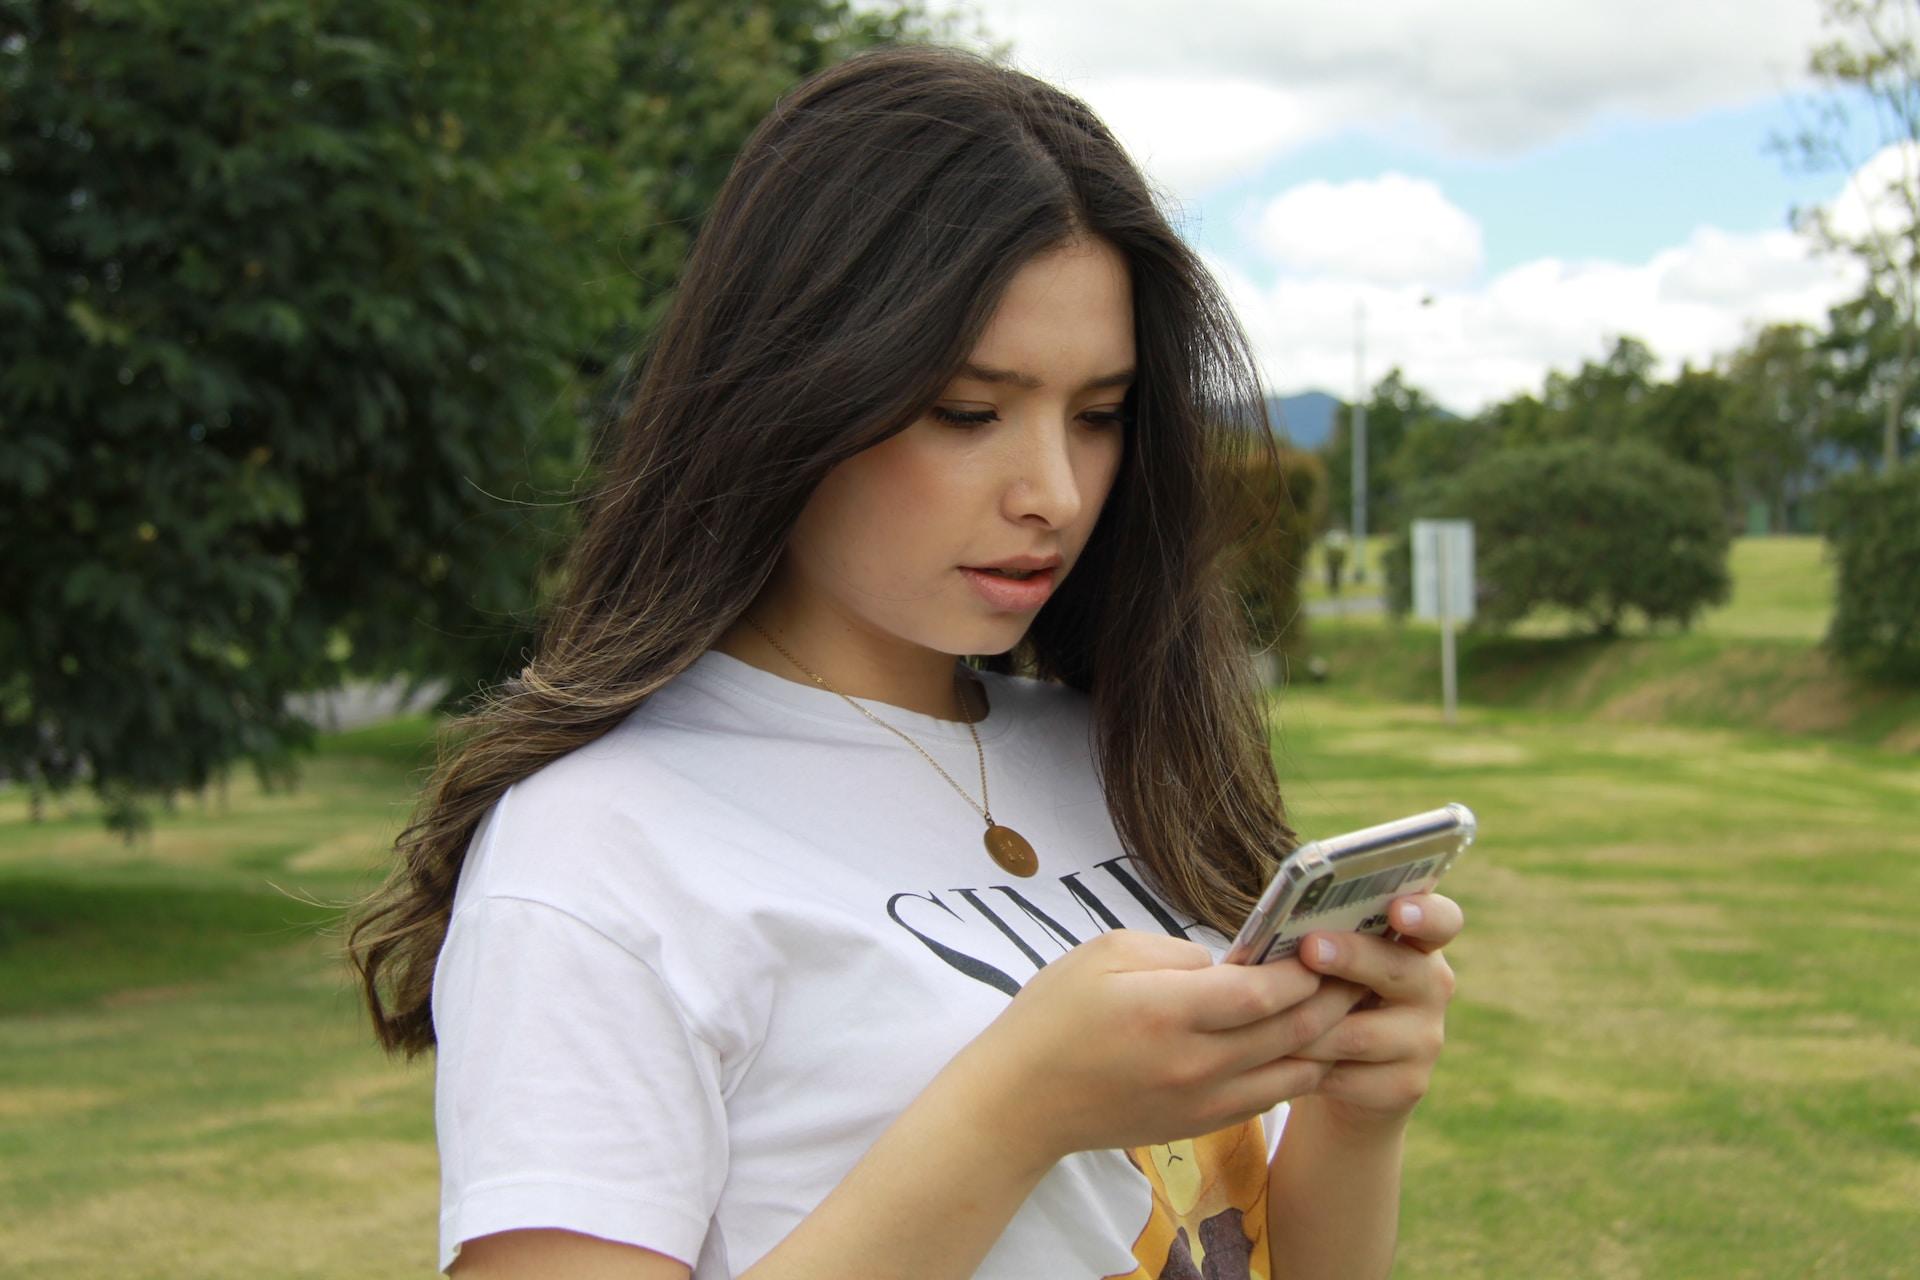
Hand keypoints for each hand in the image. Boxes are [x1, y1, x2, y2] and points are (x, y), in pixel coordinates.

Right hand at [955, 928, 1364, 1162]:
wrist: (1023, 1101)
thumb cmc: (1056, 1014)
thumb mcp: (1106, 952)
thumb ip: (1176, 951)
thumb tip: (1230, 963)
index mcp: (1169, 1013)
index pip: (1264, 992)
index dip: (1305, 967)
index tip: (1327, 941)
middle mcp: (1195, 1064)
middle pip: (1293, 1031)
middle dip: (1334, 997)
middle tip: (1359, 966)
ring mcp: (1202, 1102)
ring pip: (1294, 1071)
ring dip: (1327, 1037)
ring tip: (1348, 1002)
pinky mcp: (1200, 1124)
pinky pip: (1270, 1096)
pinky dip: (1299, 1068)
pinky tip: (1309, 1042)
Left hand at [1287, 892, 1464, 1127]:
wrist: (1342, 1069)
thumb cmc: (1328, 990)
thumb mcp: (1333, 958)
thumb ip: (1325, 934)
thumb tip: (1282, 923)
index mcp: (1417, 941)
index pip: (1442, 920)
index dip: (1425, 914)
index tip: (1399, 910)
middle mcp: (1432, 987)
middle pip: (1396, 969)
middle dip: (1350, 957)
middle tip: (1310, 948)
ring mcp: (1425, 1040)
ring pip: (1360, 1034)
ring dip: (1308, 1024)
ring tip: (1266, 1013)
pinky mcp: (1405, 1085)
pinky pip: (1348, 1076)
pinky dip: (1306, 1067)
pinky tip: (1276, 1058)